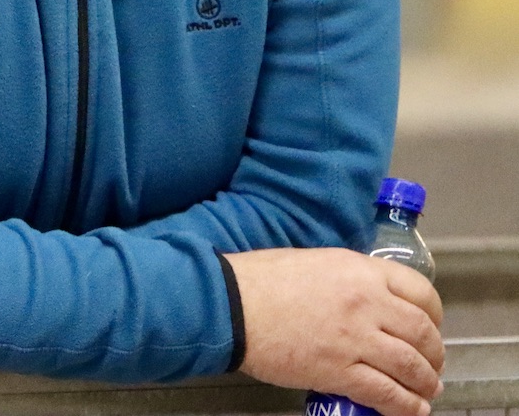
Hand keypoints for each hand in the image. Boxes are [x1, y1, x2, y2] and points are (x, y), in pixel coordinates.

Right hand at [227, 248, 444, 415]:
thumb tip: (366, 300)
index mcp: (360, 271)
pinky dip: (406, 405)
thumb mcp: (314, 262)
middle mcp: (367, 303)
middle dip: (434, 353)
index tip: (431, 326)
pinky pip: (386, 393)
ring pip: (411, 366)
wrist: (229, 303)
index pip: (421, 292)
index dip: (434, 314)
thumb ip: (348, 279)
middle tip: (431, 364)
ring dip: (425, 382)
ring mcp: (356, 339)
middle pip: (422, 332)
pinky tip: (412, 409)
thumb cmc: (260, 279)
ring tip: (426, 390)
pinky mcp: (339, 371)